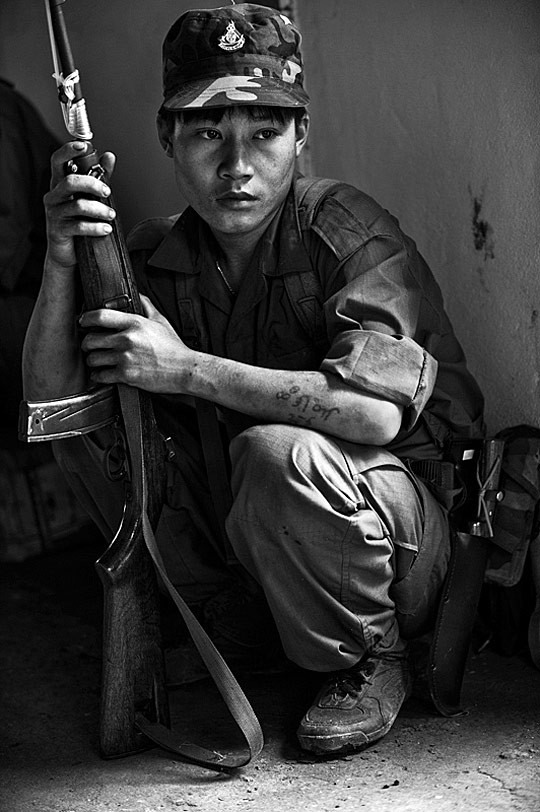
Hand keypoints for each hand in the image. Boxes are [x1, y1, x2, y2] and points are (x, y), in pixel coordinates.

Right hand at [44, 141, 116, 268]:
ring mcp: (54, 214)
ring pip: (78, 205)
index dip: (68, 151)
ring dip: (99, 209)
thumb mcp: (88, 198)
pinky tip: (106, 229)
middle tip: (108, 192)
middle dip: (92, 184)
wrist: (67, 254)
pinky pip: (78, 226)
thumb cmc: (78, 222)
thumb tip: (109, 156)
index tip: (84, 146)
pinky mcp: (58, 231)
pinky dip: (96, 227)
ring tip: (111, 215)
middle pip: (70, 181)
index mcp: (59, 184)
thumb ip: (99, 177)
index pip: (57, 161)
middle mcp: (53, 196)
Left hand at [79, 295, 193, 391]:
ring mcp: (125, 358)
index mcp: (134, 323)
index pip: (99, 316)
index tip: (83, 322)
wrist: (185, 370)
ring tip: (97, 361)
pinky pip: (101, 375)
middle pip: (90, 340)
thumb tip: (137, 295)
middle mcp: (127, 339)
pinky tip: (103, 373)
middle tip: (89, 346)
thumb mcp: (161, 321)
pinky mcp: (126, 375)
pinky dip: (99, 376)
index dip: (86, 318)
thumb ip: (146, 306)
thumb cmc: (174, 348)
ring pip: (93, 359)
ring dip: (92, 361)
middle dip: (86, 344)